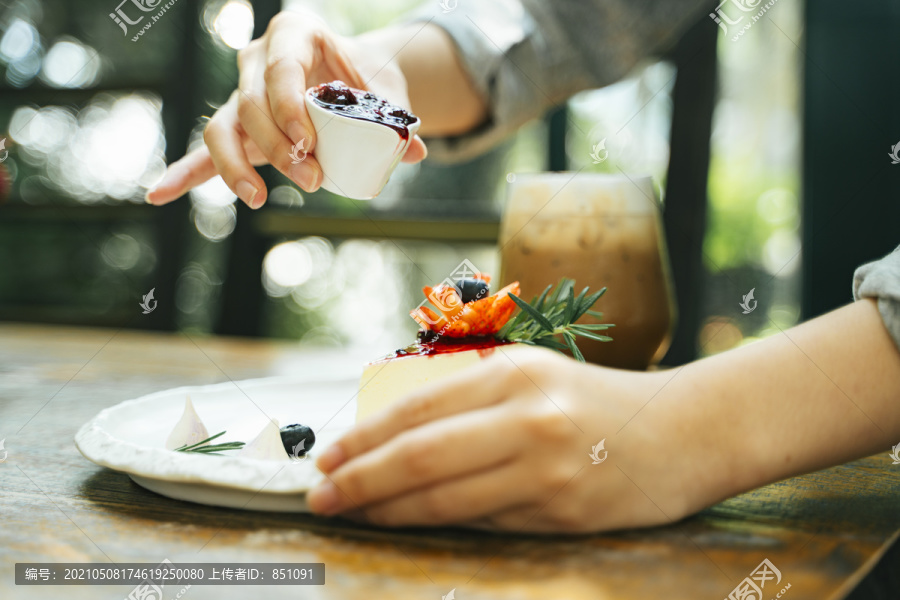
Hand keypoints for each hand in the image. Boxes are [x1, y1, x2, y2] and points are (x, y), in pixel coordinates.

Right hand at [146, 10, 426, 207]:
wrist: (354, 79)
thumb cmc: (368, 79)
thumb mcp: (387, 91)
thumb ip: (395, 119)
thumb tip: (412, 151)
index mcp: (295, 34)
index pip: (281, 69)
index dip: (289, 107)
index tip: (308, 144)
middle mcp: (258, 59)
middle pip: (250, 104)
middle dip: (278, 148)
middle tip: (313, 180)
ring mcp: (241, 92)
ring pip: (221, 128)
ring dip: (236, 168)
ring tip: (258, 198)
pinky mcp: (236, 126)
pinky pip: (205, 150)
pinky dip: (185, 173)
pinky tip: (160, 194)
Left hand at [307, 347, 714, 532]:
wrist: (685, 430)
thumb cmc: (597, 401)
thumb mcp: (532, 376)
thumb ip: (468, 400)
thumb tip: (391, 439)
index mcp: (513, 371)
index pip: (417, 409)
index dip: (364, 438)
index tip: (328, 458)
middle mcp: (527, 414)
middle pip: (419, 455)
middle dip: (360, 479)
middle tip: (321, 496)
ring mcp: (546, 466)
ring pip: (445, 497)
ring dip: (389, 510)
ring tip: (354, 513)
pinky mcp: (563, 510)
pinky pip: (485, 520)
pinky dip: (441, 523)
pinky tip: (411, 522)